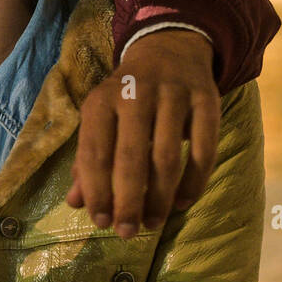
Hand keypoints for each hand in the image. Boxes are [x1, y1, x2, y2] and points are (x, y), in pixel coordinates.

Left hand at [67, 29, 218, 238]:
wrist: (168, 49)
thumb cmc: (126, 97)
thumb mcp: (101, 118)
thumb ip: (87, 160)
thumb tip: (75, 203)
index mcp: (101, 100)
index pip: (95, 153)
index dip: (97, 191)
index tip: (100, 222)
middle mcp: (135, 94)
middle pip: (131, 158)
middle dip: (128, 201)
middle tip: (127, 232)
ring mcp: (173, 95)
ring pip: (167, 157)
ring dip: (160, 197)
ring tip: (153, 223)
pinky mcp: (207, 99)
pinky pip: (204, 148)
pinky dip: (195, 180)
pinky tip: (183, 202)